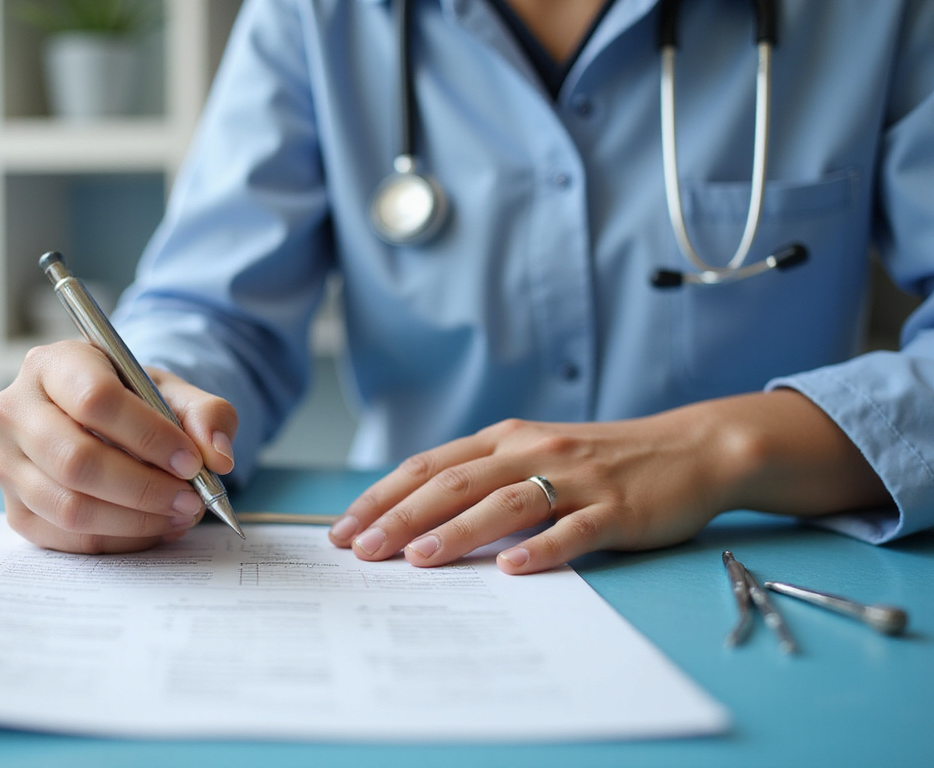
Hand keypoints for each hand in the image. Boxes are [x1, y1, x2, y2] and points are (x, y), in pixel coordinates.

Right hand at [0, 340, 236, 553]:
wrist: (103, 423)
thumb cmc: (135, 402)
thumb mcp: (174, 392)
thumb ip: (207, 414)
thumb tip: (217, 456)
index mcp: (51, 365)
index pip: (95, 400)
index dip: (149, 436)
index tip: (191, 461)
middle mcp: (14, 411)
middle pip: (76, 460)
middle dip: (145, 488)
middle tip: (190, 499)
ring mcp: (7, 465)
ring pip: (70, 506)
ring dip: (136, 520)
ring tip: (178, 514)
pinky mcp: (16, 510)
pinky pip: (68, 538)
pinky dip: (120, 540)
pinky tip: (152, 527)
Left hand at [327, 391, 887, 573]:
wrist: (691, 449)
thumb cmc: (601, 460)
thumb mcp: (534, 455)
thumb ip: (483, 479)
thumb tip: (415, 518)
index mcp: (505, 440)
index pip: (430, 467)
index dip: (383, 496)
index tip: (344, 528)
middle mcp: (533, 452)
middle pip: (454, 484)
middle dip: (401, 517)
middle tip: (361, 549)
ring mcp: (576, 479)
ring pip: (505, 504)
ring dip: (457, 532)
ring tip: (417, 560)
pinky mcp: (616, 509)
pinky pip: (574, 530)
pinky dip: (541, 549)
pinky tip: (512, 570)